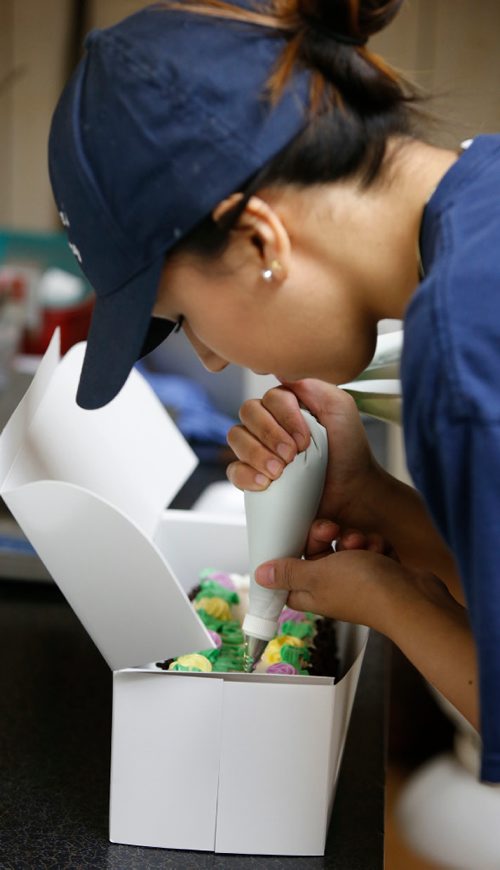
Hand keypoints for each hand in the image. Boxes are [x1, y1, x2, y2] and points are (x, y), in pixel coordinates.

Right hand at [227, 379, 383, 531]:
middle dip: (269, 434)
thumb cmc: (348, 448)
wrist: (351, 489)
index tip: (305, 440)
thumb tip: (280, 370)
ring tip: (279, 472)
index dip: (285, 417)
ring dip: (256, 454)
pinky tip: (265, 483)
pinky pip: (234, 469)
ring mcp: (258, 447)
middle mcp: (269, 420)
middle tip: (292, 455)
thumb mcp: (340, 408)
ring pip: (236, 437)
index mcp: (287, 402)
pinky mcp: (253, 474)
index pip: (270, 397)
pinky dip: (247, 475)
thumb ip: (312, 385)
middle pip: (248, 412)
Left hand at [254, 537, 478, 730]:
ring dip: (355, 538)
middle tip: (336, 532)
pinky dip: (376, 545)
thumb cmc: (365, 589)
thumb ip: (289, 572)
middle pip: (318, 553)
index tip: (300, 535)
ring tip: (365, 545)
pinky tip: (383, 551)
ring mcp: (358, 580)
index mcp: (312, 593)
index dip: (293, 553)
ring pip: (347, 546)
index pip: (290, 574)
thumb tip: (260, 576)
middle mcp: (333, 588)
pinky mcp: (380, 571)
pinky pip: (370, 547)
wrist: (413, 597)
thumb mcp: (318, 574)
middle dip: (329, 536)